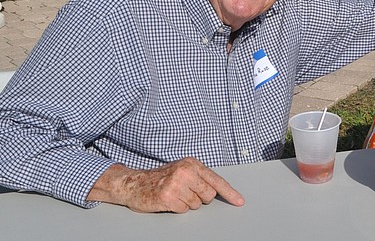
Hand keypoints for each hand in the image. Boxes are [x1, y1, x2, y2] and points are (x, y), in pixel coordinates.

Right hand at [88, 158, 244, 212]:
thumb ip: (200, 177)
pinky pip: (184, 210)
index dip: (230, 193)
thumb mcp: (182, 170)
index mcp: (192, 164)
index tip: (240, 201)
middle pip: (209, 195)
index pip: (216, 180)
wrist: (134, 183)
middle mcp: (185, 171)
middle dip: (200, 198)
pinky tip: (169, 201)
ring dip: (187, 204)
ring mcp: (176, 184)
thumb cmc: (160, 178)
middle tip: (186, 193)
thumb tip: (219, 190)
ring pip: (196, 204)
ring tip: (175, 195)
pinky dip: (177, 209)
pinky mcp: (167, 197)